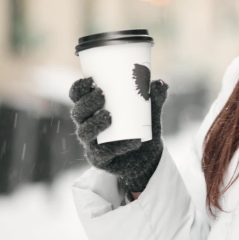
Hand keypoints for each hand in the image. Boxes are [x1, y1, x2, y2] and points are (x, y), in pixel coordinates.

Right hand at [69, 77, 168, 192]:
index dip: (79, 88)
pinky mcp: (98, 159)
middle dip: (86, 102)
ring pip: (84, 132)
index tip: (92, 80)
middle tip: (102, 94)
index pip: (77, 96)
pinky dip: (119, 147)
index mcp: (93, 108)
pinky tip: (132, 141)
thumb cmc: (142, 126)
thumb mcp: (150, 110)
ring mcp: (91, 143)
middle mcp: (87, 124)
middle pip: (77, 112)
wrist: (148, 156)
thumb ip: (156, 96)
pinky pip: (102, 153)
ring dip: (94, 123)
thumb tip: (161, 83)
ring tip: (109, 116)